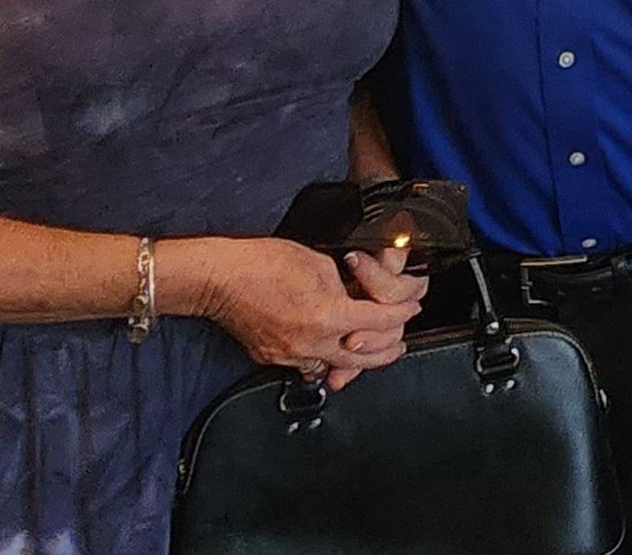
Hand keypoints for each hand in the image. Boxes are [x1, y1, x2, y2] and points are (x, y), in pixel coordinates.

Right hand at [172, 236, 420, 387]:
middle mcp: (312, 343)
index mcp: (328, 316)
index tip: (410, 308)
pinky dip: (324, 360)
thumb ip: (345, 285)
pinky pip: (308, 365)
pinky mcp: (274, 357)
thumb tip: (357, 295)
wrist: (221, 278)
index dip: (401, 314)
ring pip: (335, 367)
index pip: (379, 322)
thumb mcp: (318, 263)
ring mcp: (291, 355)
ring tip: (369, 352)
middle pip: (363, 358)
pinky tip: (331, 352)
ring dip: (356, 360)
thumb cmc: (263, 263)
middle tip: (400, 345)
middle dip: (386, 351)